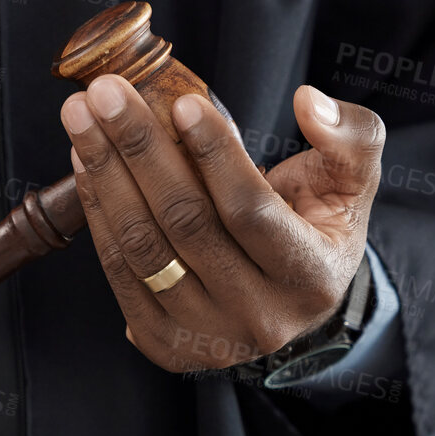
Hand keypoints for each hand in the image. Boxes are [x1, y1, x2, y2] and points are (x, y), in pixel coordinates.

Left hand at [60, 78, 383, 372]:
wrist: (288, 302)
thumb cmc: (317, 227)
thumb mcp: (353, 182)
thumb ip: (350, 135)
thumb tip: (307, 102)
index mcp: (310, 278)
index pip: (250, 210)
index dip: (213, 155)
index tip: (181, 102)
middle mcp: (258, 317)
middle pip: (184, 223)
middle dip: (138, 149)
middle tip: (105, 92)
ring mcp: (206, 337)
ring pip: (142, 247)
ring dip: (103, 174)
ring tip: (81, 117)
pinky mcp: (163, 343)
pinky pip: (118, 271)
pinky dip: (97, 212)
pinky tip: (84, 162)